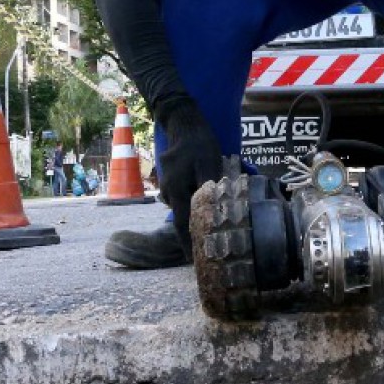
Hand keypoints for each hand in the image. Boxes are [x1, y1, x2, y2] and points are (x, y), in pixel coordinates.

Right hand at [156, 99, 224, 252]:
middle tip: (206, 246)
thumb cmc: (198, 143)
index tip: (192, 262)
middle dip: (191, 232)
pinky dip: (190, 200)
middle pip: (181, 217)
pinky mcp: (170, 177)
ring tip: (209, 223)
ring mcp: (167, 184)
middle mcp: (169, 191)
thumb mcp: (209, 165)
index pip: (182, 225)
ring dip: (192, 214)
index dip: (187, 244)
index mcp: (177, 191)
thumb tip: (217, 211)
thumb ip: (210, 189)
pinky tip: (202, 198)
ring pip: (182, 205)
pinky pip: (180, 194)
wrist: (181, 121)